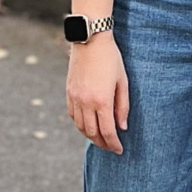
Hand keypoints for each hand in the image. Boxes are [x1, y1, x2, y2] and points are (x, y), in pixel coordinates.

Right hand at [67, 32, 128, 152]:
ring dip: (91, 136)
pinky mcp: (69, 92)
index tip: (119, 150)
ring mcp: (75, 98)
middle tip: (111, 147)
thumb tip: (122, 127)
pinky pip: (73, 116)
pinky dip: (80, 125)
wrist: (89, 40)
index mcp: (102, 100)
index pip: (108, 131)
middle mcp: (86, 102)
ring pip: (81, 126)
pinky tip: (87, 125)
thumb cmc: (111, 59)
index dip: (114, 144)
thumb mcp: (122, 81)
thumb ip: (122, 106)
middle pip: (93, 133)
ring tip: (100, 139)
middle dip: (103, 143)